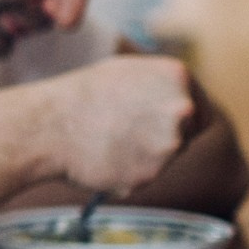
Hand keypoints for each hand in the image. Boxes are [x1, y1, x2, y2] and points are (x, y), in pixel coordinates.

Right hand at [50, 55, 196, 194]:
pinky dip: (128, 173)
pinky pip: (145, 176)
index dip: (179, 119)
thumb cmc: (81, 95)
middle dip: (162, 136)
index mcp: (178, 76)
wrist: (48, 125)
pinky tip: (105, 157)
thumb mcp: (127, 72)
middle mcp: (181, 108)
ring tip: (110, 141)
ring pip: (166, 157)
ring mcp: (168, 143)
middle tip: (126, 132)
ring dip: (145, 156)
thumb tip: (180, 100)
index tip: (159, 124)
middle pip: (187, 134)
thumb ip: (161, 84)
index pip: (200, 109)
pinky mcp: (151, 174)